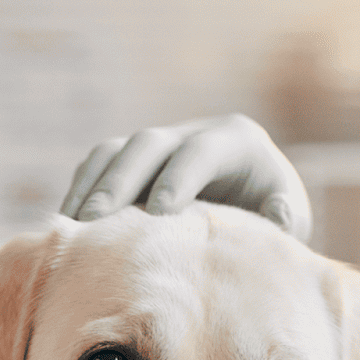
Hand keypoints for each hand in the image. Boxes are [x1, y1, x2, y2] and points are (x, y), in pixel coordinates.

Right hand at [59, 115, 312, 241]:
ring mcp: (160, 144)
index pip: (201, 152)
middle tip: (96, 220)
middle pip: (148, 144)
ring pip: (116, 150)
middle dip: (120, 180)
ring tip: (72, 226)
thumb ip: (285, 219)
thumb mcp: (291, 219)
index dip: (178, 178)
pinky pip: (100, 166)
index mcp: (237, 140)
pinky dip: (82, 191)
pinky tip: (68, 227)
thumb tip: (278, 214)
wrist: (256, 207)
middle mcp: (194, 132)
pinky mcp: (135, 161)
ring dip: (91, 185)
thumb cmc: (274, 218)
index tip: (158, 213)